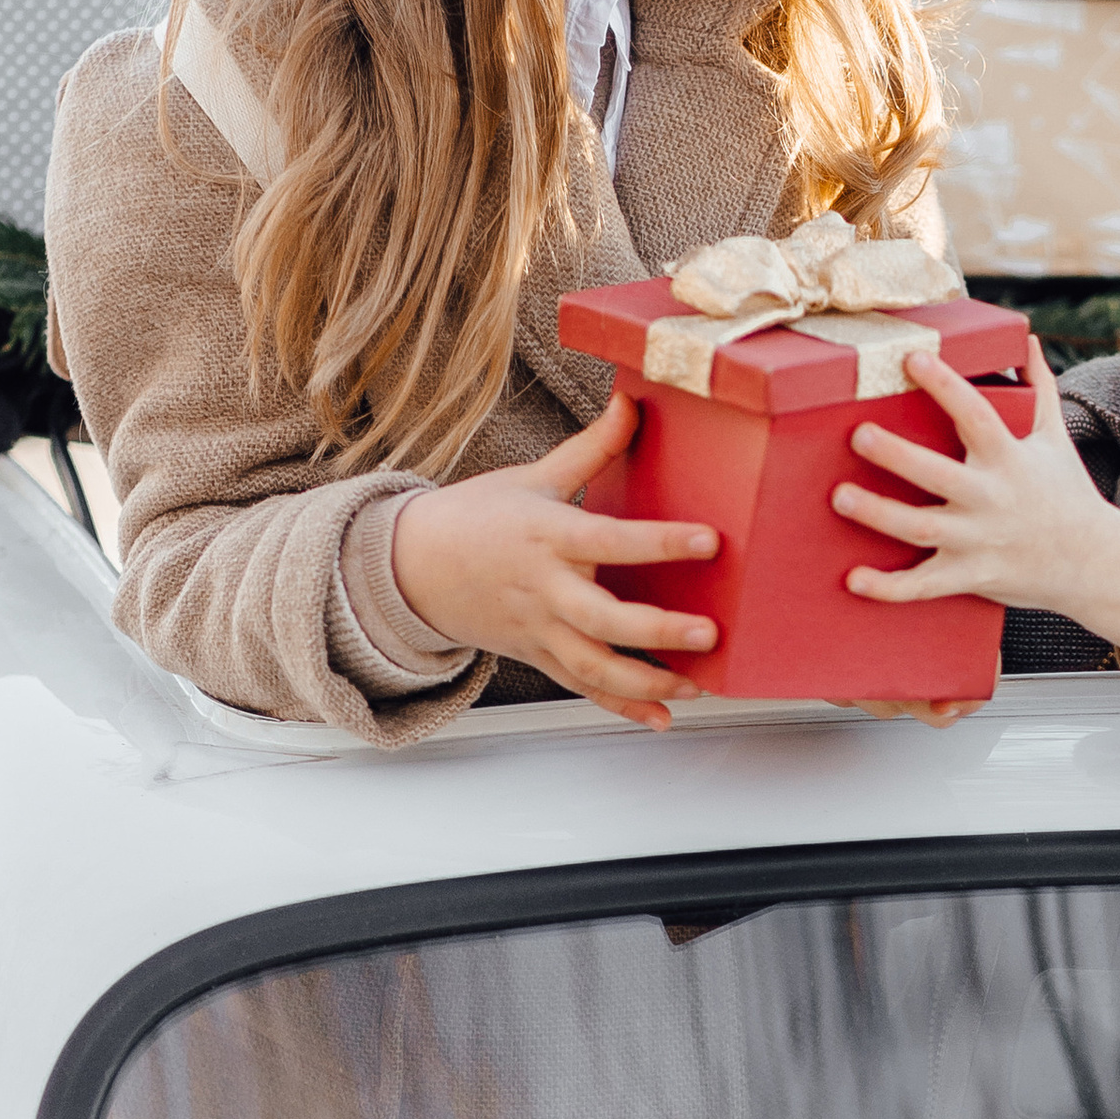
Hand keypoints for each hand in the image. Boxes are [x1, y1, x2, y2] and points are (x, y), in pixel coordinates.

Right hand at [388, 394, 718, 728]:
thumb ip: (592, 447)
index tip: (709, 541)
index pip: (609, 539)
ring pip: (593, 666)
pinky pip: (581, 688)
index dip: (660, 542)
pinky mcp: (536, 656)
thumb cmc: (475, 518)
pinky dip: (622, 708)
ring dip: (647, 682)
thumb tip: (631, 399)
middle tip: (709, 633)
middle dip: (658, 631)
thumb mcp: (533, 477)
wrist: (410, 568)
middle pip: (602, 619)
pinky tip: (662, 719)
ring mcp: (538, 629)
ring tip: (697, 685)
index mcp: (546, 535)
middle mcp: (544, 588)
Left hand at [833, 345, 1119, 667]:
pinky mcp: (971, 576)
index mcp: (1009, 459)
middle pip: (937, 475)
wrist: (1094, 564)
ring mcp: (979, 541)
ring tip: (840, 496)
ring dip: (878, 514)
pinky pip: (924, 586)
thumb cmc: (1068, 495)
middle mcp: (992, 499)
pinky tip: (853, 579)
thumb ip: (1039, 388)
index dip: (944, 386)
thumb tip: (1031, 341)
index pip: (974, 415)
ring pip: (921, 529)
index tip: (911, 358)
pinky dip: (888, 588)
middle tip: (858, 435)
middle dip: (896, 456)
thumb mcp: (1056, 439)